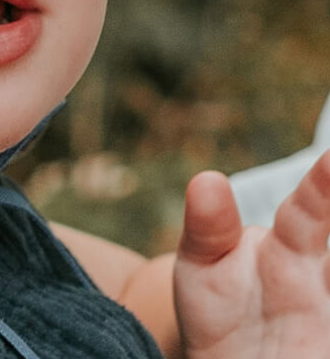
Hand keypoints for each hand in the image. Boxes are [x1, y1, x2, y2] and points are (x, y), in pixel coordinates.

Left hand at [174, 148, 329, 356]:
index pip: (309, 209)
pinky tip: (322, 328)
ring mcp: (327, 316)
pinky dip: (326, 329)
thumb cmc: (218, 305)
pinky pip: (329, 335)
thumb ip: (208, 226)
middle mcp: (319, 277)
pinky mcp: (326, 347)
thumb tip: (207, 178)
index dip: (324, 184)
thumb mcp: (202, 263)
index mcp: (289, 246)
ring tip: (329, 273)